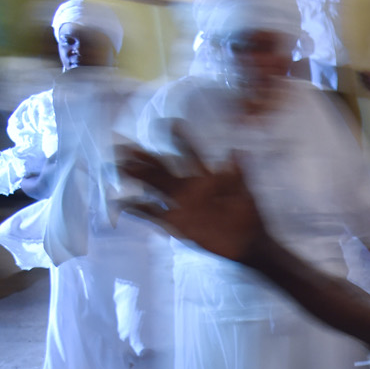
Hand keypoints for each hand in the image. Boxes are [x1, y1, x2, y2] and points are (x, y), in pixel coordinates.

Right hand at [117, 122, 269, 265]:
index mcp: (206, 178)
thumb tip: (237, 150)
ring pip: (154, 187)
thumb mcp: (246, 194)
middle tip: (123, 146)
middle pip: (163, 169)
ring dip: (137, 177)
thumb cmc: (250, 217)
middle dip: (144, 158)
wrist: (249, 244)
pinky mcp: (177, 223)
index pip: (190, 154)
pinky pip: (152, 214)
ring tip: (119, 167)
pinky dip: (137, 208)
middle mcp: (190, 189)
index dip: (180, 139)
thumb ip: (240, 173)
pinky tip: (121, 203)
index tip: (168, 123)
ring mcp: (181, 205)